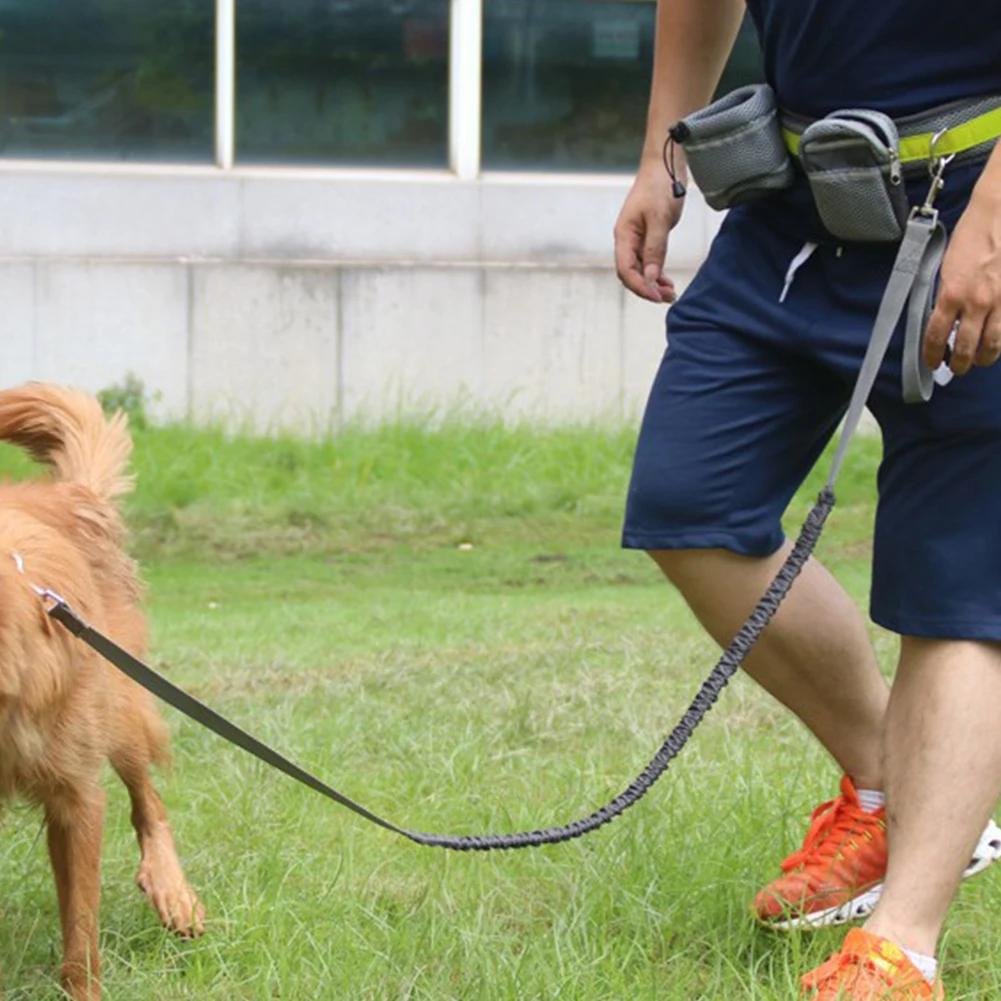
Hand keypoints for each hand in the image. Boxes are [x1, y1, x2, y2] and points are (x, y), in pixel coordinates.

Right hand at [614, 157, 683, 303]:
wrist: (665, 164)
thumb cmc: (660, 186)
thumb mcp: (660, 219)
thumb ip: (655, 249)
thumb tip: (651, 277)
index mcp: (624, 236)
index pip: (626, 270)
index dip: (640, 286)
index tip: (657, 296)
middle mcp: (627, 240)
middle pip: (631, 274)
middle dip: (647, 288)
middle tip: (667, 298)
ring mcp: (637, 239)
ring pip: (641, 270)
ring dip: (654, 283)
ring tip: (671, 293)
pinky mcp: (648, 237)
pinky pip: (649, 262)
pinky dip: (658, 273)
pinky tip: (667, 281)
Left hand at [924, 184, 1000, 373]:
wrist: (1000, 212)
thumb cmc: (972, 235)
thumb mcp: (947, 267)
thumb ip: (946, 295)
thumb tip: (942, 317)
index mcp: (952, 293)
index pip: (935, 336)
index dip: (932, 355)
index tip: (932, 363)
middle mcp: (977, 301)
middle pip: (965, 346)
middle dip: (960, 363)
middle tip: (957, 368)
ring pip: (994, 342)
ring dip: (985, 356)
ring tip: (979, 360)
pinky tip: (998, 340)